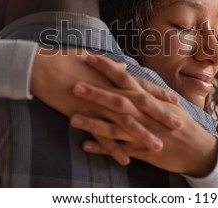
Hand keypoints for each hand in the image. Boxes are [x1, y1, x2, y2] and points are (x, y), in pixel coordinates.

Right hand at [30, 48, 182, 162]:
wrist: (39, 67)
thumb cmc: (64, 59)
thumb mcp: (91, 59)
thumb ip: (110, 67)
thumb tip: (123, 66)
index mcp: (112, 76)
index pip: (142, 86)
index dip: (159, 93)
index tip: (175, 100)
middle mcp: (109, 90)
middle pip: (140, 105)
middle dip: (160, 115)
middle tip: (178, 125)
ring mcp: (97, 103)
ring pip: (125, 122)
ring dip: (142, 135)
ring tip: (158, 146)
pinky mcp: (83, 115)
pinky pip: (101, 135)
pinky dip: (113, 148)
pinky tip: (125, 159)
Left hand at [71, 81, 217, 176]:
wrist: (198, 149)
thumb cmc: (182, 123)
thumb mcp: (166, 103)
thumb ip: (147, 90)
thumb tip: (133, 76)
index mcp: (148, 98)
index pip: (125, 78)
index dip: (107, 67)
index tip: (89, 57)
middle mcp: (144, 113)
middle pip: (117, 100)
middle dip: (96, 92)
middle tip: (73, 84)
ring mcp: (143, 132)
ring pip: (114, 126)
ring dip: (93, 122)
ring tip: (71, 118)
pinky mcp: (142, 150)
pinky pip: (119, 149)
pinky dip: (102, 147)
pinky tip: (84, 145)